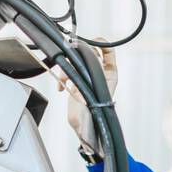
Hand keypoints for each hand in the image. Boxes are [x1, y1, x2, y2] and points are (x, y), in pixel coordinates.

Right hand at [61, 42, 117, 160]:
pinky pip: (68, 73)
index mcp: (110, 74)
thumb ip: (93, 71)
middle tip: (70, 57)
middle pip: (89, 53)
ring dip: (67, 68)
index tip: (92, 43)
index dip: (101, 44)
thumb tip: (87, 56)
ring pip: (76, 63)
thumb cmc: (95, 114)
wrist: (85, 128)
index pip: (109, 51)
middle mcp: (100, 74)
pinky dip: (62, 78)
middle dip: (77, 56)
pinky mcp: (77, 85)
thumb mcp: (96, 89)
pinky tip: (61, 86)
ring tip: (63, 80)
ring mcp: (88, 79)